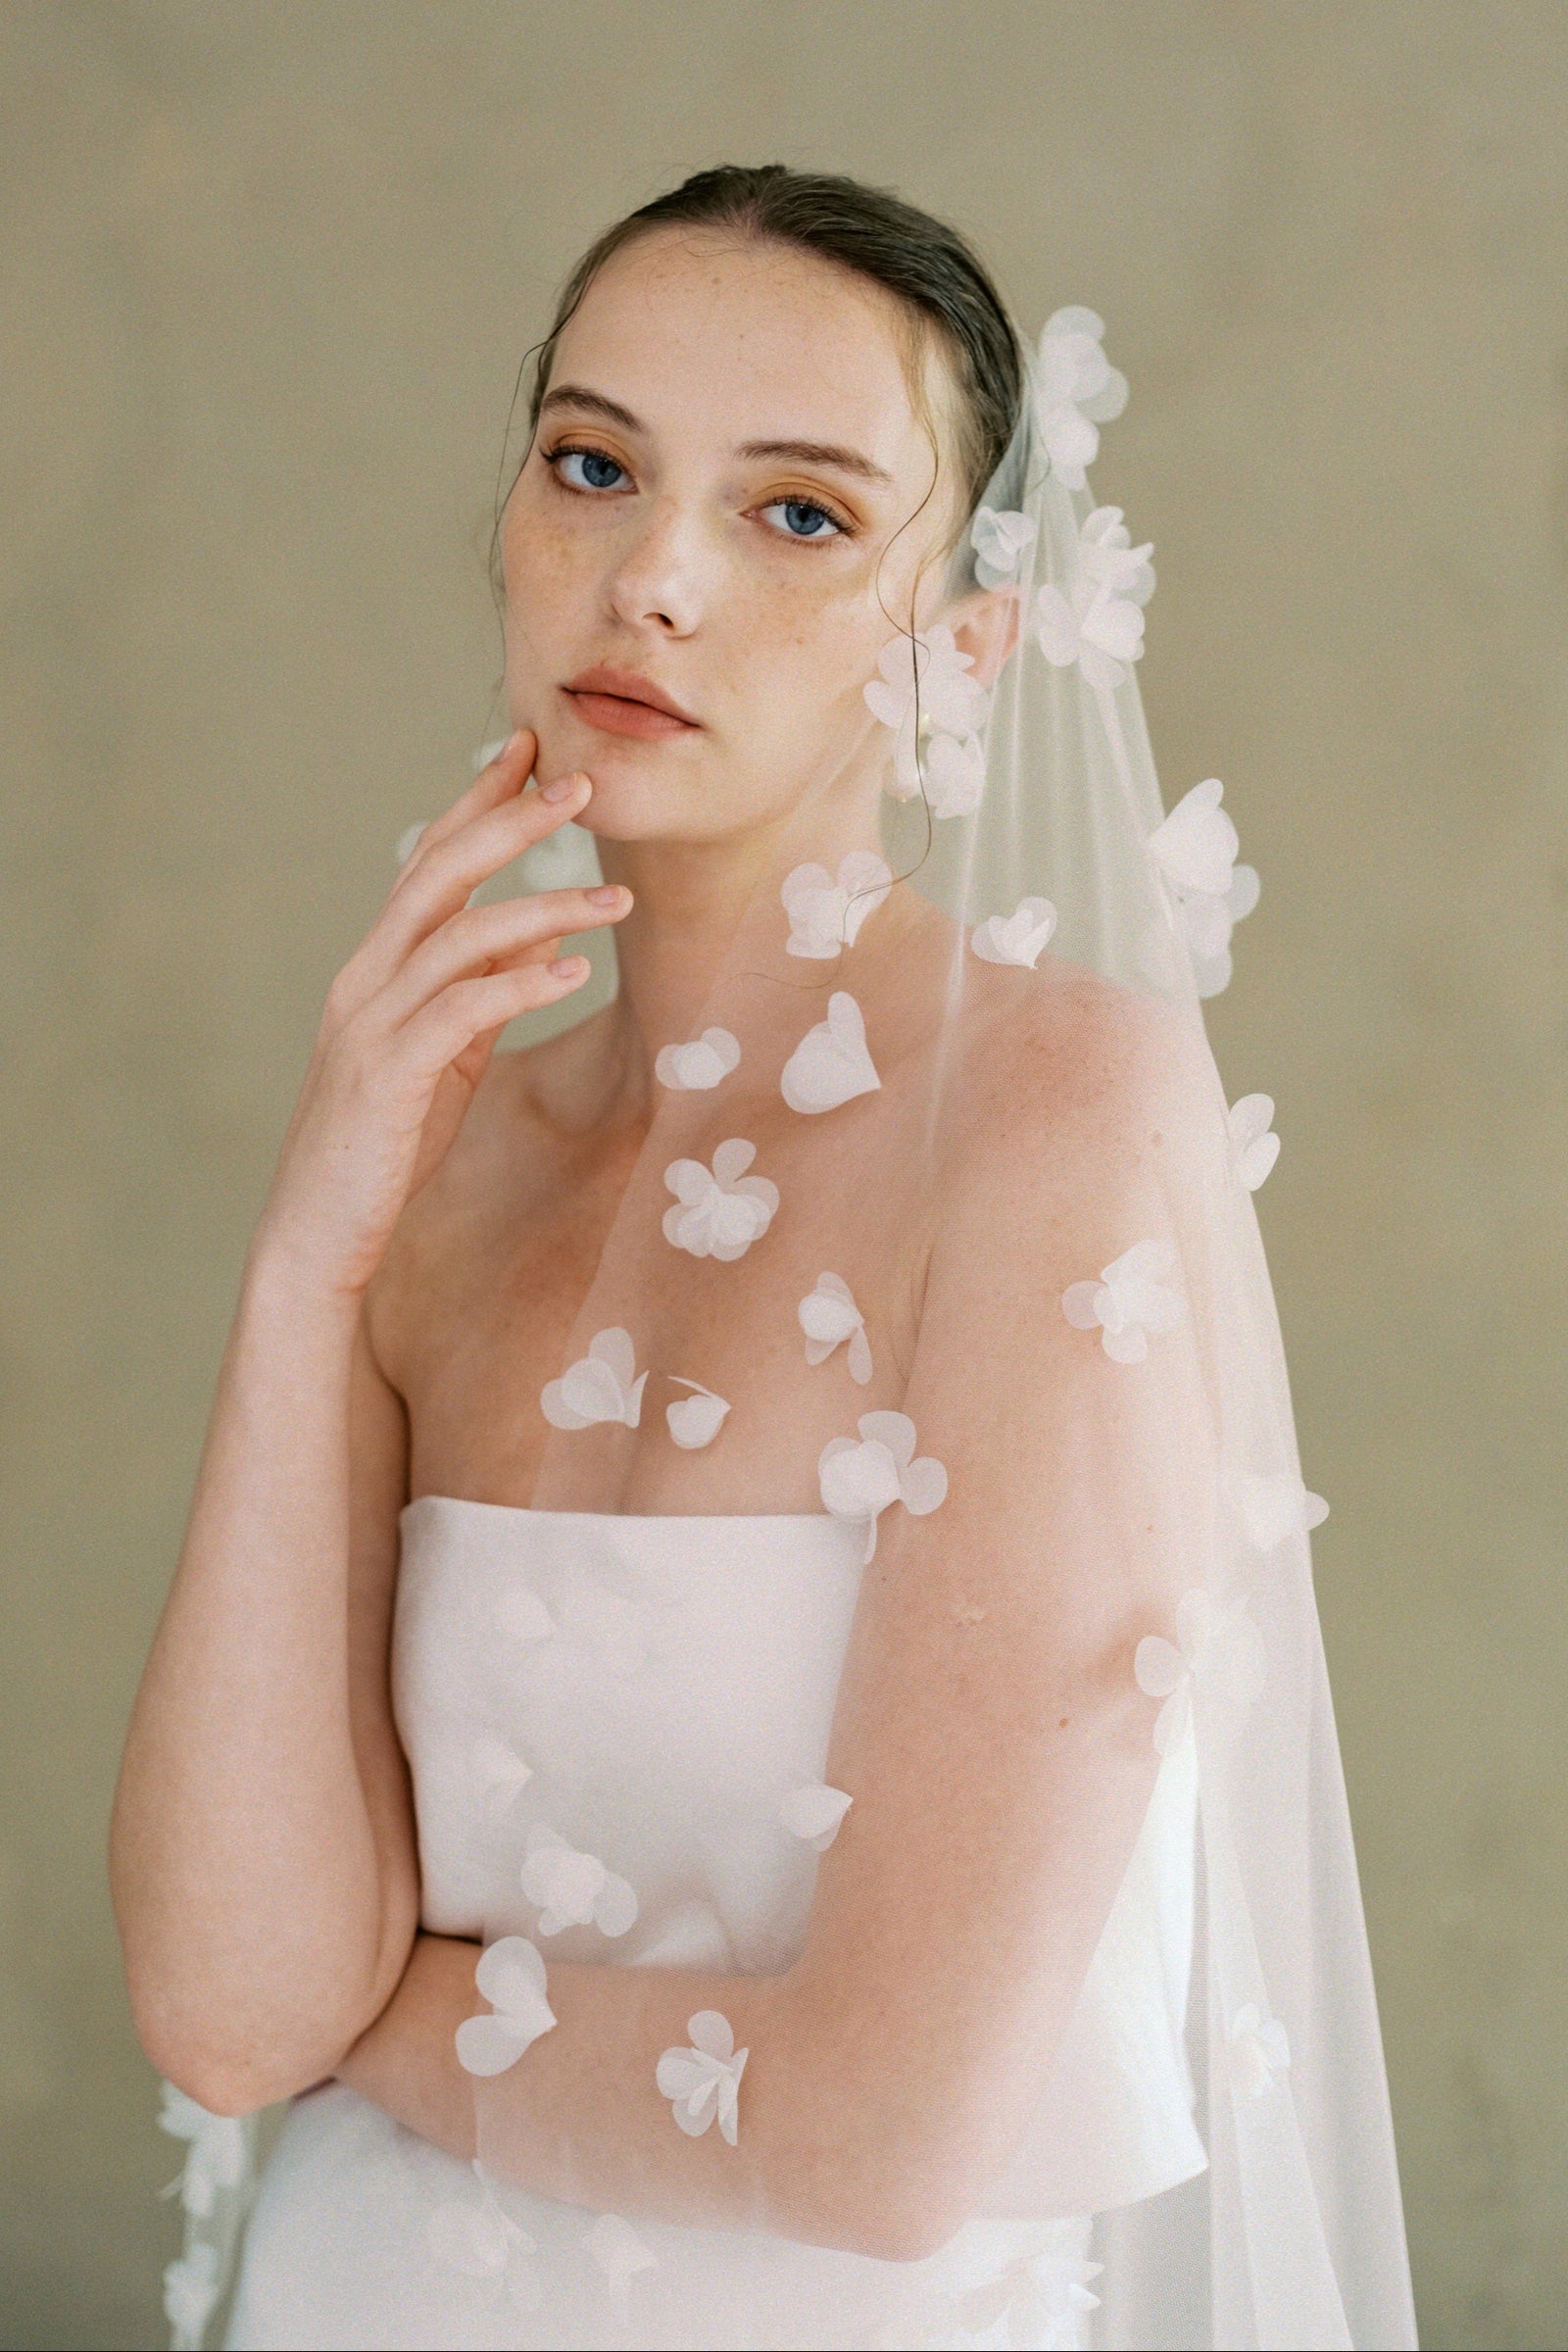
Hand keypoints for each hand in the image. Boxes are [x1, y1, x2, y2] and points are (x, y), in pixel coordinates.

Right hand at [253, 731, 627, 1297]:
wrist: (318, 1230)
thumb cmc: (385, 1143)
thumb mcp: (448, 1056)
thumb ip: (485, 992)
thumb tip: (543, 933)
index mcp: (377, 967)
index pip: (428, 861)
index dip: (477, 802)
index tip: (530, 752)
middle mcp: (366, 978)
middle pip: (440, 873)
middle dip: (511, 822)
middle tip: (581, 786)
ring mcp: (371, 1022)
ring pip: (460, 935)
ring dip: (545, 907)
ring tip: (618, 900)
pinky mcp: (388, 1074)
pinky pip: (462, 1010)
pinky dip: (522, 984)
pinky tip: (574, 971)